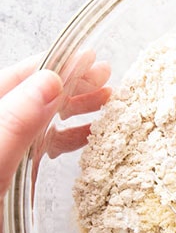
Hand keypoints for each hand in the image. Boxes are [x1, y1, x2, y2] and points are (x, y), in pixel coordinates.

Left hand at [0, 52, 110, 232]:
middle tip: (108, 77)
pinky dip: (71, 137)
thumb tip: (50, 80)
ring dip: (76, 108)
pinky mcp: (16, 175)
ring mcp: (8, 153)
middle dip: (71, 82)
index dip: (55, 64)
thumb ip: (15, 122)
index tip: (91, 57)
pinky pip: (46, 147)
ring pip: (43, 119)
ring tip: (108, 100)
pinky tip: (93, 136)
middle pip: (34, 95)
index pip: (19, 79)